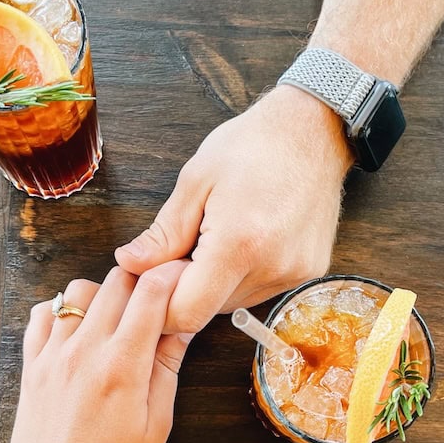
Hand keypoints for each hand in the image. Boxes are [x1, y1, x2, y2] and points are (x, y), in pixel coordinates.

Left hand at [0, 262, 192, 442]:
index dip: (171, 274)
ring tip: (116, 321)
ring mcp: (51, 356)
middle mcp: (83, 351)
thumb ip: (167, 367)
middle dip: (142, 281)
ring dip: (103, 294)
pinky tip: (79, 333)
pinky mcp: (31, 367)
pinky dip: (63, 311)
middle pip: (116, 280)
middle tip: (155, 302)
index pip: (150, 292)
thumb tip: (182, 324)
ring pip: (78, 290)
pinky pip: (42, 314)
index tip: (182, 276)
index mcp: (122, 366)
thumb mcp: (156, 425)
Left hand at [115, 85, 352, 332]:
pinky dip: (240, 277)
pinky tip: (242, 242)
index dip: (159, 307)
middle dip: (184, 290)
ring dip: (213, 284)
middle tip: (179, 249)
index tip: (147, 283)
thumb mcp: (195, 181)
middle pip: (209, 311)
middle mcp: (272, 268)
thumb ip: (163, 234)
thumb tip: (130, 264)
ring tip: (213, 238)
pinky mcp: (309, 273)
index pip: (188, 312)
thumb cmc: (253, 146)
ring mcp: (294, 274)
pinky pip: (259, 291)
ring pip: (233, 304)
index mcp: (239, 244)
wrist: (313, 130)